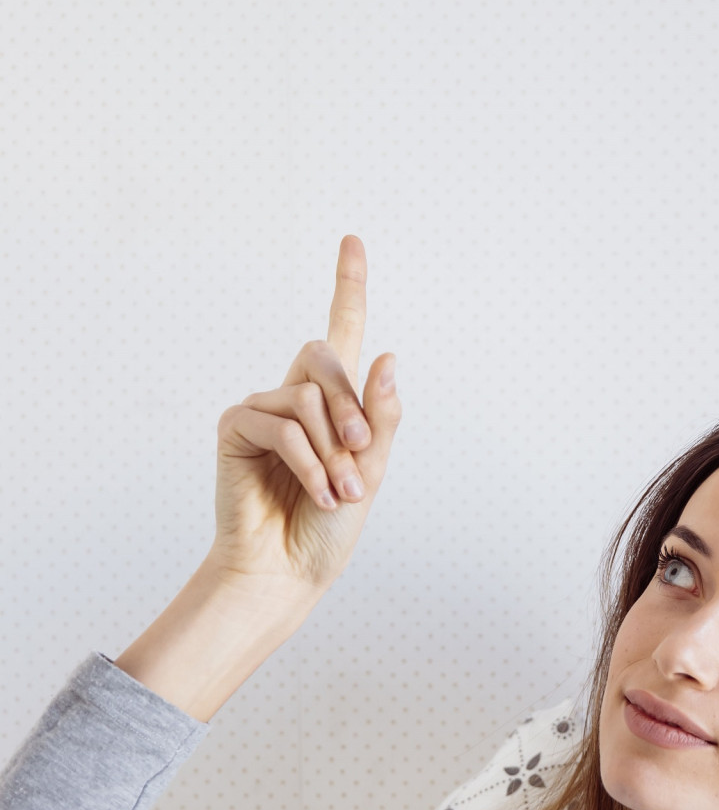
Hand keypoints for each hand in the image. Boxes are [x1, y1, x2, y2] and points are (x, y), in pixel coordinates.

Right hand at [211, 235, 400, 596]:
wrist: (289, 569)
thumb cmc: (331, 526)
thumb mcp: (374, 470)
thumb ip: (381, 418)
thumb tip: (390, 357)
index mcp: (335, 400)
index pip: (343, 330)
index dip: (348, 285)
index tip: (352, 239)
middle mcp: (296, 395)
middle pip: (325, 355)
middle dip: (351, 404)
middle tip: (360, 453)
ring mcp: (263, 408)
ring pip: (307, 397)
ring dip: (331, 449)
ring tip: (339, 492)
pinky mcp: (236, 427)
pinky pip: (281, 424)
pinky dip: (306, 460)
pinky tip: (317, 492)